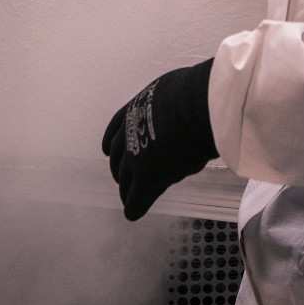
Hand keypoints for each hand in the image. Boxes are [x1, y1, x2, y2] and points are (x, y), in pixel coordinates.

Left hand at [100, 59, 217, 220]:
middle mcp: (130, 132)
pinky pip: (137, 198)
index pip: (117, 128)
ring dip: (126, 188)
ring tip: (127, 196)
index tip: (106, 150)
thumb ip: (170, 102)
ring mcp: (137, 156)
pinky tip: (132, 213)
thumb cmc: (196, 93)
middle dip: (119, 167)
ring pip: (125, 178)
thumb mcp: (174, 91)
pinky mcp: (148, 177)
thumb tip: (185, 104)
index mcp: (135, 109)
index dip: (112, 141)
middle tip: (121, 177)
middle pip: (118, 155)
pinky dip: (134, 206)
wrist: (197, 106)